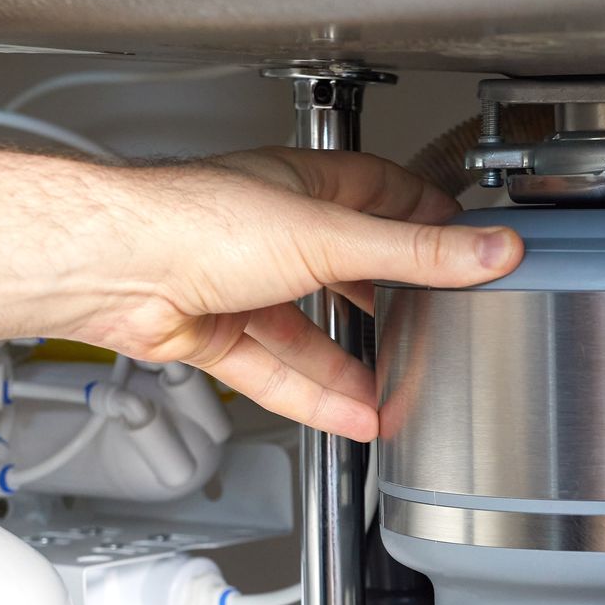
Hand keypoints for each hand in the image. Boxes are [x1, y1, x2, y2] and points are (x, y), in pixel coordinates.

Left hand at [73, 148, 520, 440]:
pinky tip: (353, 416)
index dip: (426, 221)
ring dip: (355, 367)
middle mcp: (272, 234)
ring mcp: (243, 287)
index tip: (468, 248)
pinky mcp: (218, 335)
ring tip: (400, 393)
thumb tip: (491, 251)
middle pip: (349, 272)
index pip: (382, 196)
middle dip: (391, 305)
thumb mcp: (330, 238)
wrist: (114, 268)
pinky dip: (316, 398)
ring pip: (314, 334)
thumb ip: (416, 255)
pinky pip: (279, 374)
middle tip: (437, 329)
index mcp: (302, 188)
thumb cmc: (195, 224)